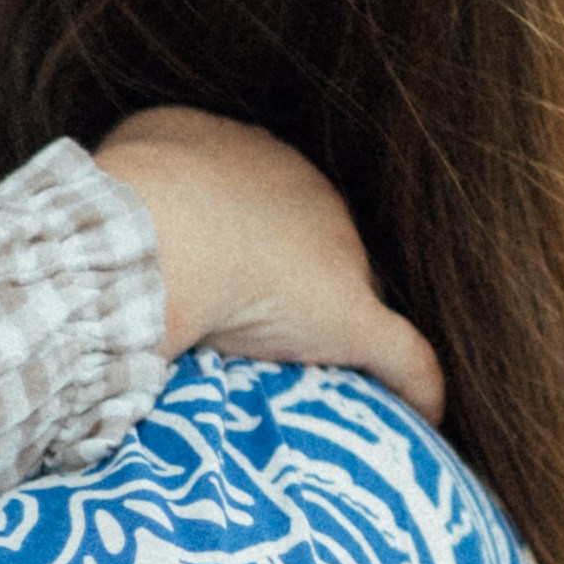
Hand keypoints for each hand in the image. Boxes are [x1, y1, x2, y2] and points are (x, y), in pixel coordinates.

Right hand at [96, 106, 445, 423]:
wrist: (163, 227)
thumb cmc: (140, 195)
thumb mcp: (141, 148)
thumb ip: (156, 172)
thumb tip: (141, 197)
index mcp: (257, 156)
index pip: (271, 202)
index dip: (248, 243)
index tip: (222, 273)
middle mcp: (308, 193)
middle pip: (315, 246)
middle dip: (291, 281)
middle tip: (254, 323)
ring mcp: (338, 256)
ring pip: (353, 294)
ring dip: (336, 331)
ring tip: (312, 372)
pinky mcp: (353, 318)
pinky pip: (402, 357)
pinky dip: (414, 386)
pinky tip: (423, 415)